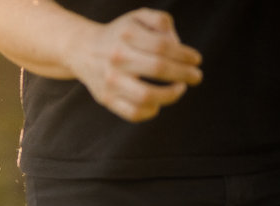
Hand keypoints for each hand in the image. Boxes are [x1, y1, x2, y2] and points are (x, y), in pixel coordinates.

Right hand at [68, 8, 201, 121]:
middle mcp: (117, 59)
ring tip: (180, 90)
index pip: (163, 47)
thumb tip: (177, 44)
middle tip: (196, 77)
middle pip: (157, 68)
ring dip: (170, 96)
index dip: (185, 55)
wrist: (83, 50)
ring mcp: (110, 82)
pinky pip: (132, 113)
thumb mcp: (137, 17)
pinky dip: (151, 111)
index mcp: (127, 35)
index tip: (196, 61)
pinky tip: (158, 103)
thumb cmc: (119, 34)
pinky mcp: (106, 99)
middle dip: (184, 74)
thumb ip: (161, 21)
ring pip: (146, 96)